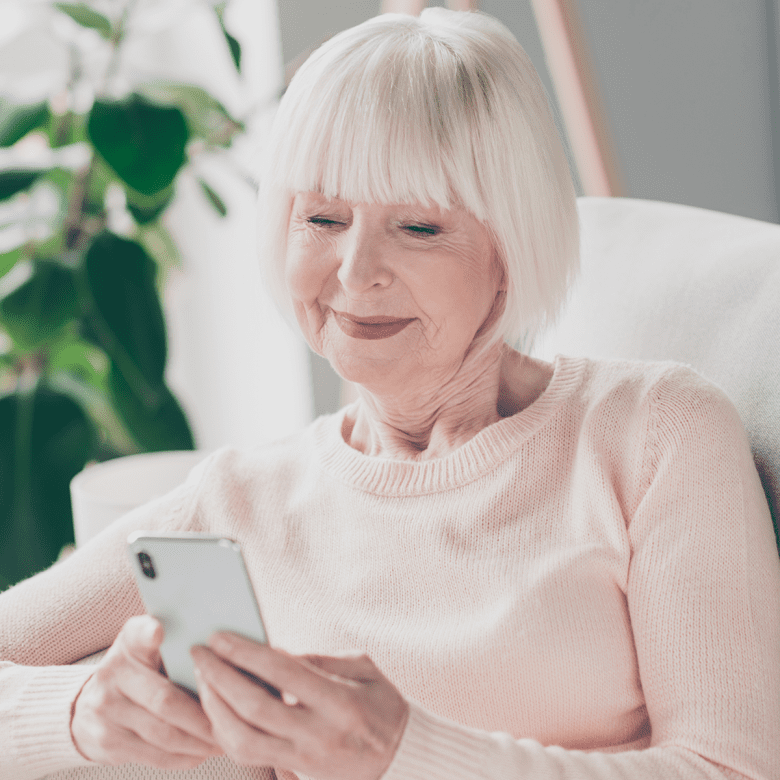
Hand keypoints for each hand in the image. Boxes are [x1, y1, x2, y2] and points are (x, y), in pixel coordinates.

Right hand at [70, 615, 223, 768]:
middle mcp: (111, 676)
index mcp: (128, 645)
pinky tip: (202, 753)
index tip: (160, 632)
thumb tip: (221, 645)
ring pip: (163, 734)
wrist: (89, 706)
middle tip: (232, 720)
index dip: (149, 633)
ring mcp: (105, 713)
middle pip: (165, 700)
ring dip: (199, 741)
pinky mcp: (107, 744)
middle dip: (202, 716)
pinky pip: (154, 756)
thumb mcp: (148, 646)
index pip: (138, 634)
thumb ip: (175, 640)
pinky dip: (184, 757)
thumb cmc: (138, 670)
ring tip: (225, 740)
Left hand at [191, 634, 408, 779]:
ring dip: (215, 708)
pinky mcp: (295, 771)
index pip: (283, 673)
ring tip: (202, 680)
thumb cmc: (382, 703)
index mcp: (340, 701)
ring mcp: (305, 758)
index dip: (246, 653)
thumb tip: (274, 650)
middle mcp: (319, 734)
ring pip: (243, 740)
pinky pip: (249, 756)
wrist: (399, 756)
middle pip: (254, 708)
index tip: (219, 636)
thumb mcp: (363, 668)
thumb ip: (319, 659)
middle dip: (219, 678)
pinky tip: (216, 709)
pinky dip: (225, 732)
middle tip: (198, 653)